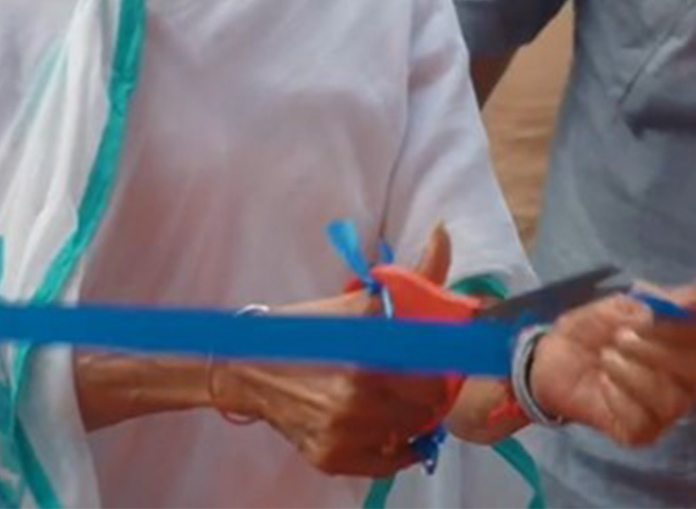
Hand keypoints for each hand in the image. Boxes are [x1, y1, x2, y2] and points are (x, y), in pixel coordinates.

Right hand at [214, 226, 458, 478]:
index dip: (438, 370)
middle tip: (409, 380)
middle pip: (426, 410)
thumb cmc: (307, 331)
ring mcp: (343, 437)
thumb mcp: (357, 301)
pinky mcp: (332, 460)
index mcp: (365, 360)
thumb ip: (411, 275)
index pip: (435, 379)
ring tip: (391, 399)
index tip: (431, 362)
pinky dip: (394, 447)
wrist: (251, 369)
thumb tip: (444, 233)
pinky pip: (387, 463)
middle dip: (425, 394)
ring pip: (409, 436)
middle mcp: (356, 404)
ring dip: (410, 419)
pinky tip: (384, 425)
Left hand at [530, 282, 695, 446]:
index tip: (651, 315)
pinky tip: (603, 383)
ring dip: (632, 372)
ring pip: (673, 398)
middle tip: (620, 337)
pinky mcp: (643, 432)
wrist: (550, 361)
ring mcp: (667, 409)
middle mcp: (687, 379)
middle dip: (656, 349)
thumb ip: (659, 301)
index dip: (688, 325)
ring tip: (605, 357)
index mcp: (687, 344)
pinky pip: (644, 421)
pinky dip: (618, 397)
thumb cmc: (591, 331)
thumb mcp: (616, 306)